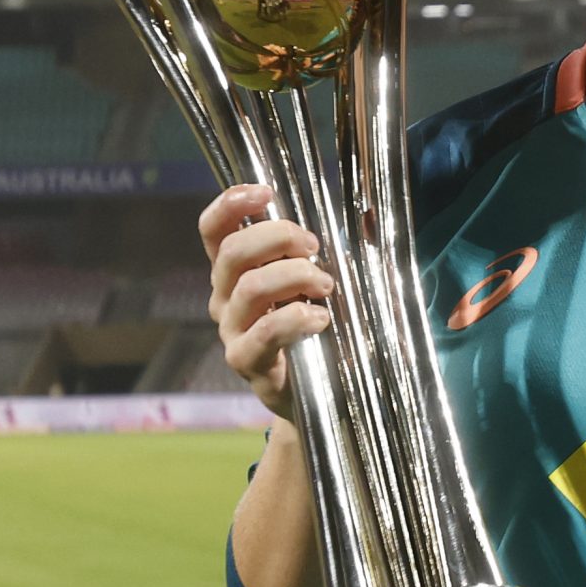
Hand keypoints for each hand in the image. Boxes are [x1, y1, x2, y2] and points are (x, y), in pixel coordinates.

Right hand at [198, 184, 332, 416]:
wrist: (324, 394)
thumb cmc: (324, 328)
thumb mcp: (329, 282)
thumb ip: (345, 251)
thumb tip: (371, 218)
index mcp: (237, 271)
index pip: (214, 230)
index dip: (230, 203)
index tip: (266, 192)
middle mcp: (225, 297)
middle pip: (233, 251)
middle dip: (278, 237)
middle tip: (314, 247)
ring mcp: (232, 330)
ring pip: (250, 286)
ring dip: (295, 276)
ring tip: (327, 286)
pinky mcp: (247, 361)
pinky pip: (265, 331)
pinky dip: (297, 318)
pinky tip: (322, 318)